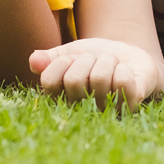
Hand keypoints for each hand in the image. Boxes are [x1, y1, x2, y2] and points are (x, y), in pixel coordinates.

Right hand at [29, 38, 163, 111]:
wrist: (128, 57)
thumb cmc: (95, 58)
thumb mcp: (70, 53)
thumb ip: (50, 58)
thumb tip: (33, 61)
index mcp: (63, 98)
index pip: (49, 82)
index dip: (61, 63)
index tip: (73, 59)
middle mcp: (82, 110)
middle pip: (73, 80)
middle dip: (87, 59)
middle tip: (96, 61)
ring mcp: (106, 110)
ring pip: (99, 78)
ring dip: (107, 61)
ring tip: (111, 65)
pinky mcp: (130, 104)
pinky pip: (121, 82)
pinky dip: (123, 68)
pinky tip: (125, 72)